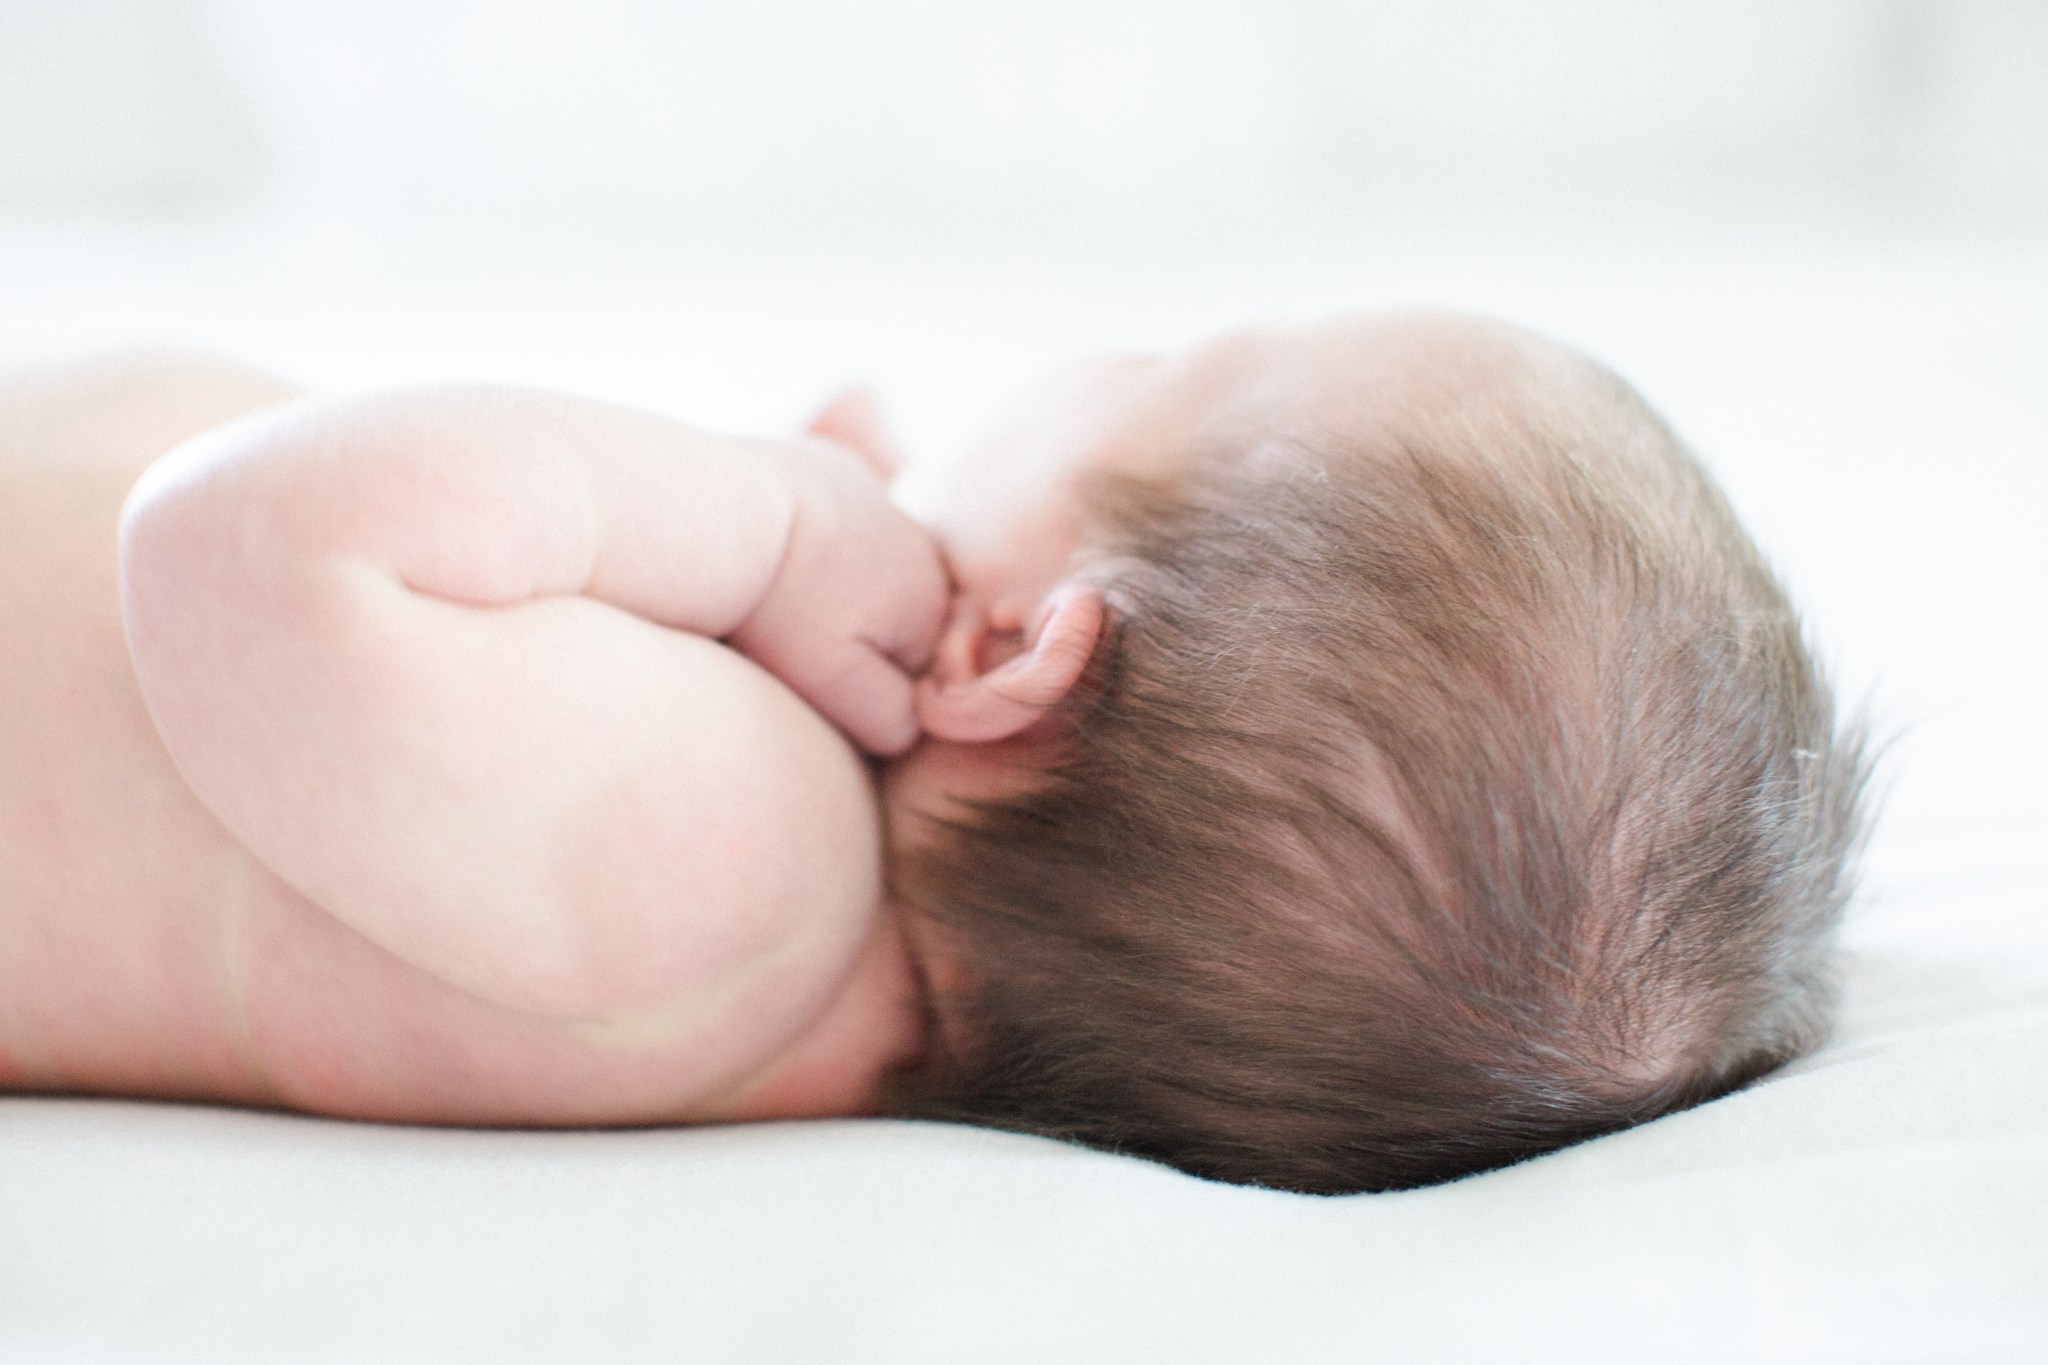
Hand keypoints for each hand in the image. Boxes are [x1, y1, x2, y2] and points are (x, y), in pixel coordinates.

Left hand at [729, 432, 950, 756]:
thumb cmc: (775, 607)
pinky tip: (762, 542)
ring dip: (823, 581)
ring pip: (856, 562)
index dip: (860, 680)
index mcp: (927, 598)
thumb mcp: (839, 688)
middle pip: (887, 608)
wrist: (713, 511)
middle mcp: (916, 540)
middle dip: (844, 626)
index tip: (809, 672)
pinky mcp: (828, 462)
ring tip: (768, 590)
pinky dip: (800, 532)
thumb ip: (893, 719)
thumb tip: (911, 726)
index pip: (911, 663)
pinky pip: (824, 515)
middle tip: (782, 632)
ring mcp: (874, 494)